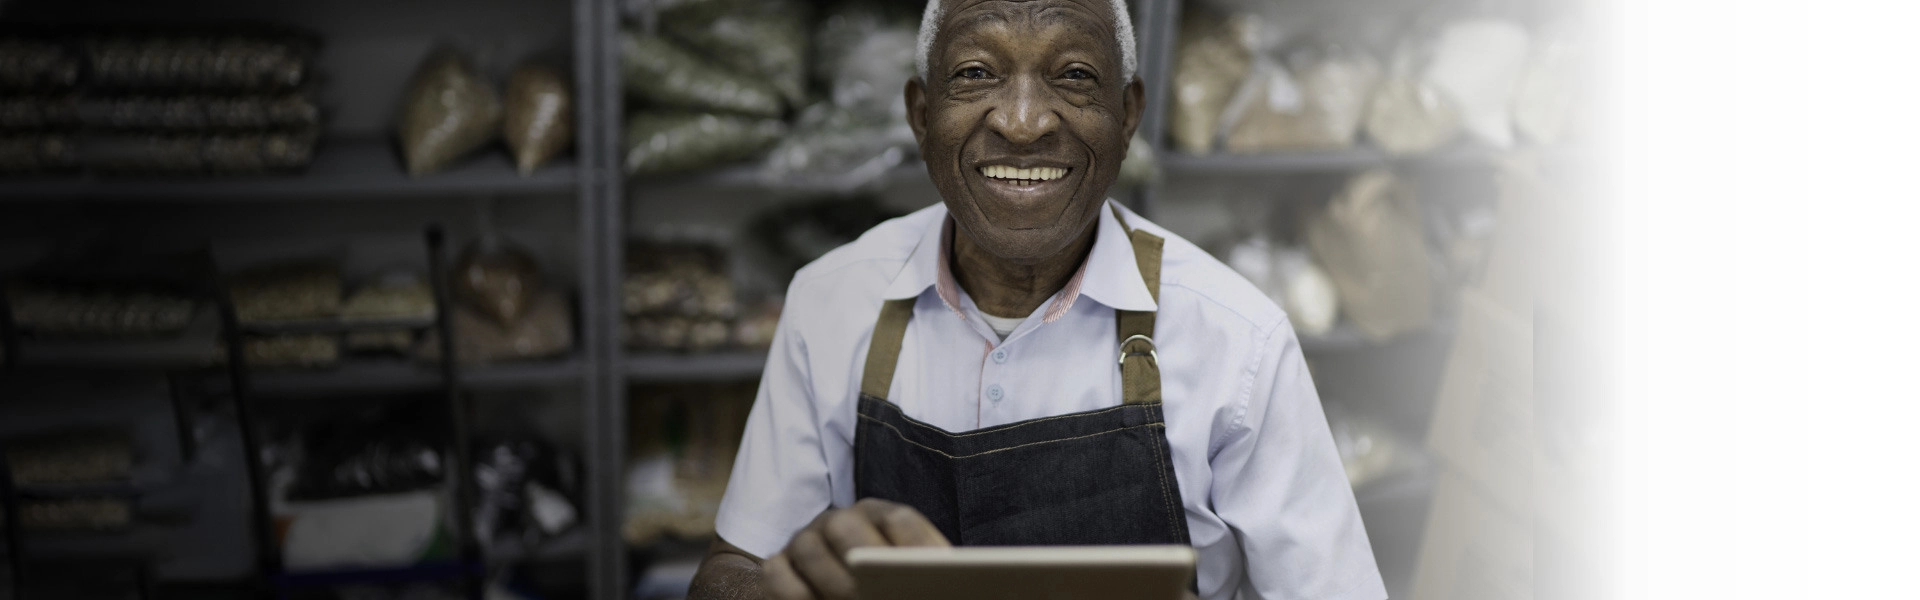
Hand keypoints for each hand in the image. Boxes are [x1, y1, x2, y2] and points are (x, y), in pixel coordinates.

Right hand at [762, 498, 950, 599]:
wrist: (834, 585)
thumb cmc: (880, 585)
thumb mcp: (900, 572)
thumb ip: (912, 570)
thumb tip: (939, 572)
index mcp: (876, 516)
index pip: (899, 519)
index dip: (917, 543)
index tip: (940, 565)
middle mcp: (837, 521)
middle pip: (846, 526)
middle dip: (866, 559)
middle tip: (889, 589)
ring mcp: (803, 540)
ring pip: (808, 550)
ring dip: (833, 582)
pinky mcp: (777, 565)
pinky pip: (776, 575)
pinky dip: (795, 595)